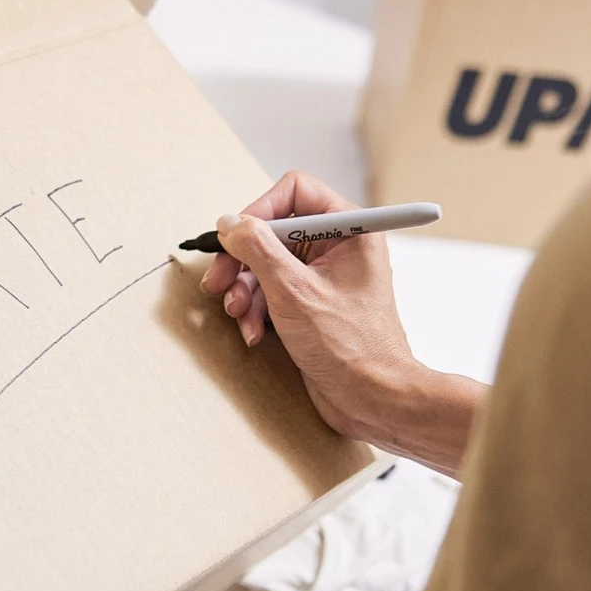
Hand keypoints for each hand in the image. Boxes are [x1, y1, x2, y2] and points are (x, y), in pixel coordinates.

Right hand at [198, 171, 483, 476]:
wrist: (373, 399)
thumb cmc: (352, 347)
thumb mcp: (293, 291)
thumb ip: (257, 249)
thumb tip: (230, 223)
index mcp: (350, 229)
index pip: (295, 191)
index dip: (258, 210)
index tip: (234, 238)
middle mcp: (339, 246)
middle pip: (273, 231)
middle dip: (242, 260)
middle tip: (217, 281)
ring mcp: (324, 276)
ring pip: (266, 264)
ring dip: (245, 291)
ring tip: (239, 315)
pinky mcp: (311, 304)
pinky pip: (271, 292)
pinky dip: (256, 310)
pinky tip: (254, 332)